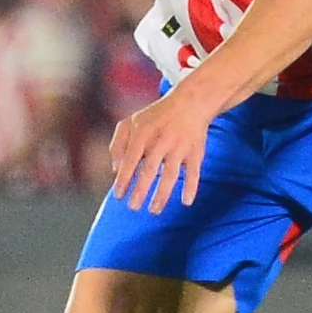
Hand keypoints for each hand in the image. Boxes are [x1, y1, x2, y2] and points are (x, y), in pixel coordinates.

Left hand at [111, 83, 213, 213]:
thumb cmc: (156, 116)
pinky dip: (191, 187)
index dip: (124, 179)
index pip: (131, 159)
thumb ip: (117, 144)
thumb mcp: (131, 122)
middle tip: (133, 207)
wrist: (191, 102)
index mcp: (143, 133)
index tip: (119, 196)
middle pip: (150, 169)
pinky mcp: (196, 152)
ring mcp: (180, 146)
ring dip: (162, 194)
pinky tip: (186, 202)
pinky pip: (194, 172)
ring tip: (154, 210)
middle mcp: (161, 140)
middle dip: (141, 190)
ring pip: (171, 174)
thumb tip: (115, 171)